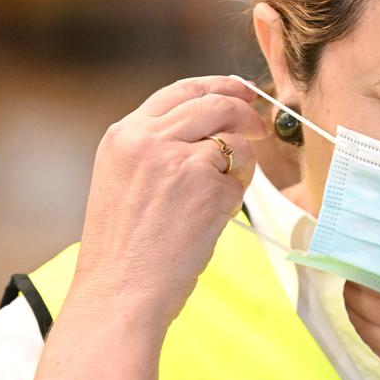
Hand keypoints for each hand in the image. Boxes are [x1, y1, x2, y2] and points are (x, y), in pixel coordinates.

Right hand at [70, 74, 266, 321]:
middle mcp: (148, 139)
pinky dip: (236, 195)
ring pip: (234, 139)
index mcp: (124, 135)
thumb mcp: (123, 179)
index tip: (240, 91)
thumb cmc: (124, 249)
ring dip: (239, 164)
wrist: (120, 292)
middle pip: (214, 102)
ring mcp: (179, 159)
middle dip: (245, 111)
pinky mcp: (207, 185)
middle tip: (259, 128)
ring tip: (218, 198)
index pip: (179, 91)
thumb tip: (210, 127)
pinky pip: (240, 176)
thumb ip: (156, 147)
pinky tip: (212, 219)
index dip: (217, 86)